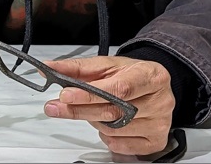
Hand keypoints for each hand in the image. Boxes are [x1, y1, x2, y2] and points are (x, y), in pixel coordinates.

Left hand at [42, 56, 173, 155]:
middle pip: (114, 111)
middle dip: (80, 110)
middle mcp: (160, 101)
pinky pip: (120, 145)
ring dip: (94, 121)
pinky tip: (107, 124)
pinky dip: (107, 136)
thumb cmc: (130, 75)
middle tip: (56, 107)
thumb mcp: (107, 65)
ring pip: (113, 129)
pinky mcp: (155, 141)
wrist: (151, 86)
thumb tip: (50, 68)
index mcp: (151, 76)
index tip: (66, 95)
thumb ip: (78, 67)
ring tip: (94, 109)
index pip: (119, 88)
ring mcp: (160, 124)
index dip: (90, 94)